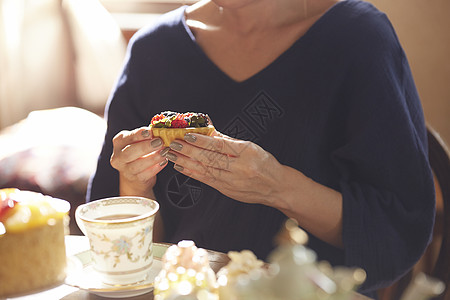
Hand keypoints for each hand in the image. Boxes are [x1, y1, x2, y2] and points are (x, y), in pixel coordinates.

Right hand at [110, 127, 167, 196]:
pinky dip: (155, 168)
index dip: (138, 134)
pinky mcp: (134, 180)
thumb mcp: (140, 141)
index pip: (127, 137)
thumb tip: (161, 130)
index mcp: (119, 142)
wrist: (136, 175)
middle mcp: (118, 157)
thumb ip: (147, 136)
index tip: (150, 132)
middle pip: (129, 152)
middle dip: (145, 147)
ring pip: (137, 165)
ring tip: (165, 152)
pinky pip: (145, 175)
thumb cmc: (140, 153)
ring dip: (153, 158)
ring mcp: (125, 170)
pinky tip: (164, 162)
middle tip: (160, 142)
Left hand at [163, 132, 282, 206]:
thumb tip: (207, 129)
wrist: (276, 187)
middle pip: (209, 158)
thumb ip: (227, 140)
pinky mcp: (227, 190)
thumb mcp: (250, 147)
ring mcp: (232, 181)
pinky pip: (206, 180)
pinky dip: (192, 173)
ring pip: (205, 170)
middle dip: (189, 151)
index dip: (202, 141)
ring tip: (172, 155)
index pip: (220, 146)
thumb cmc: (264, 164)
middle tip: (174, 144)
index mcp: (247, 153)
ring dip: (186, 162)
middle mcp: (239, 168)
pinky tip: (181, 167)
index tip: (188, 135)